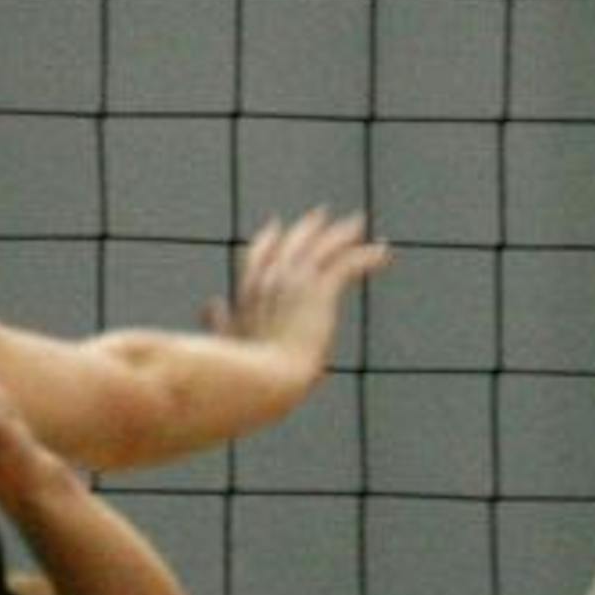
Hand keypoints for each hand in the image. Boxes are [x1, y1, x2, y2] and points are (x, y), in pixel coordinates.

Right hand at [208, 208, 388, 374]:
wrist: (265, 380)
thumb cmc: (244, 372)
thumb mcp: (228, 342)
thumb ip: (219, 320)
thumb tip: (210, 302)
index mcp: (248, 292)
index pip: (258, 255)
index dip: (269, 240)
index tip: (275, 226)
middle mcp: (271, 279)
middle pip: (292, 243)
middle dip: (308, 228)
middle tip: (322, 214)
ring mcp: (295, 282)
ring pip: (323, 246)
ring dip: (343, 233)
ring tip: (359, 223)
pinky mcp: (320, 291)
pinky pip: (349, 263)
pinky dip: (368, 256)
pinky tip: (384, 253)